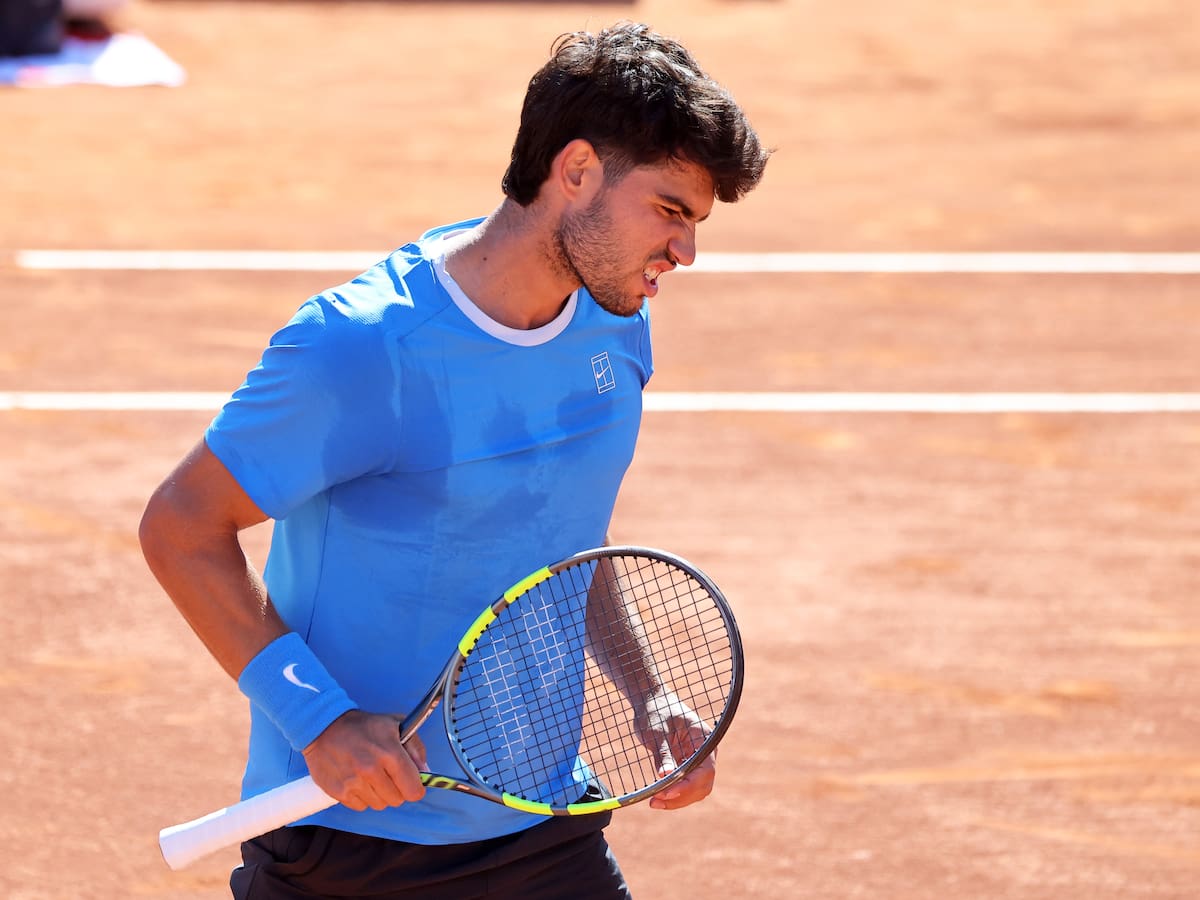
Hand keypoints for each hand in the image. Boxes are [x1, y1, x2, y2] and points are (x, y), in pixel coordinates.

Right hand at [301, 710, 427, 810]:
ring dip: (379, 794)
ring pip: (379, 805)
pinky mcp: (338, 792)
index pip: (413, 791)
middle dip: (396, 789)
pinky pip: (361, 806)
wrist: (324, 726)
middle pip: (397, 800)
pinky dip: (362, 797)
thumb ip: (416, 748)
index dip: (414, 787)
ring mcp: (354, 783)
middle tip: (387, 774)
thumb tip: (425, 772)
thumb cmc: (363, 725)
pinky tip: (357, 779)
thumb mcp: (396, 725)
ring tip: (370, 775)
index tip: (409, 781)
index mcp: (390, 753)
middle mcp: (372, 770)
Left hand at [635, 688, 715, 809]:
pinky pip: (686, 786)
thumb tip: (665, 777)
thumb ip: (663, 754)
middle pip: (703, 784)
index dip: (688, 785)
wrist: (651, 702)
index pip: (705, 770)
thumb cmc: (654, 711)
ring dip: (677, 800)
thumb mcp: (656, 732)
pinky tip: (658, 798)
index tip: (666, 793)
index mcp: (703, 737)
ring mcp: (698, 759)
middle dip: (681, 796)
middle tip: (655, 801)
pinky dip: (674, 794)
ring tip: (654, 802)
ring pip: (696, 789)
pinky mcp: (688, 765)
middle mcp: (706, 750)